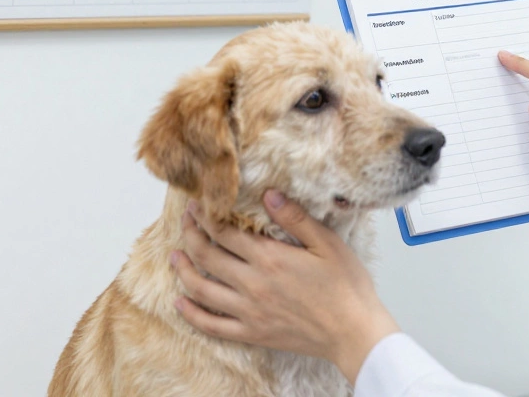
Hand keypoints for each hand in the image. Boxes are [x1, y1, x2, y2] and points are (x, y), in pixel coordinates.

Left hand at [171, 191, 399, 384]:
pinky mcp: (252, 333)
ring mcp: (249, 311)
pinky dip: (191, 314)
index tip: (199, 205)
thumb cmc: (346, 287)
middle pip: (207, 256)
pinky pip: (211, 325)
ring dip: (183, 270)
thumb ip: (296, 218)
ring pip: (201, 290)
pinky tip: (180, 303)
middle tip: (185, 222)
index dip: (207, 216)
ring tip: (175, 256)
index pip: (225, 232)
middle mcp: (252, 284)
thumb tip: (269, 194)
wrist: (354, 332)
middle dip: (191, 235)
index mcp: (270, 258)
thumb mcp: (327, 243)